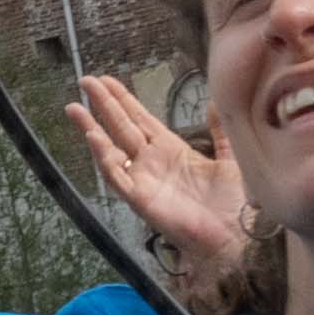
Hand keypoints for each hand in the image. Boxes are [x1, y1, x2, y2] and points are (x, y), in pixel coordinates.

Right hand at [66, 74, 246, 271]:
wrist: (239, 235)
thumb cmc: (235, 202)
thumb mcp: (230, 159)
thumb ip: (220, 132)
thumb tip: (216, 102)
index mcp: (171, 150)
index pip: (140, 119)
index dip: (123, 99)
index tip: (107, 80)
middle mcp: (152, 162)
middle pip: (121, 127)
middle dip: (103, 104)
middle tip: (85, 81)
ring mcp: (144, 180)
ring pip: (110, 148)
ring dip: (92, 127)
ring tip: (74, 107)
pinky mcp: (140, 199)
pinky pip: (116, 176)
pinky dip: (103, 157)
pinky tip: (94, 137)